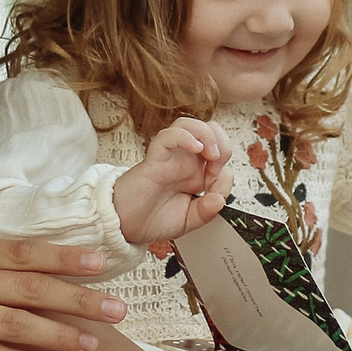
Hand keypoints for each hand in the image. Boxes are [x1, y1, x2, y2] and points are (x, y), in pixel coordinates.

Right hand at [110, 116, 231, 244]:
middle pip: (209, 130)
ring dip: (207, 134)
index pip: (221, 155)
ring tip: (210, 154)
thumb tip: (220, 199)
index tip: (215, 191)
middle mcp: (185, 161)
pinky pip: (169, 136)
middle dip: (222, 143)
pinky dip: (185, 136)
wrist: (126, 226)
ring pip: (189, 124)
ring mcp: (170, 156)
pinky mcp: (155, 157)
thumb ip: (206, 212)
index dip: (225, 170)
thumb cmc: (153, 219)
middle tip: (215, 166)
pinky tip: (195, 147)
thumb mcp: (188, 222)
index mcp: (196, 174)